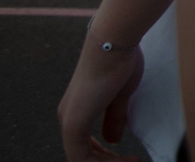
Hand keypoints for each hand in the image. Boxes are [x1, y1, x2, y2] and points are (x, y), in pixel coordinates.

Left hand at [57, 37, 142, 159]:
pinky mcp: (74, 123)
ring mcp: (69, 120)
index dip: (104, 156)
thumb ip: (114, 118)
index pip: (84, 144)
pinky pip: (81, 157)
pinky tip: (124, 160)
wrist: (113, 44)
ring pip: (80, 158)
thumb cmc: (119, 61)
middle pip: (81, 154)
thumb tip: (112, 140)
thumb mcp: (120, 95)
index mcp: (77, 109)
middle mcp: (68, 116)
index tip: (127, 157)